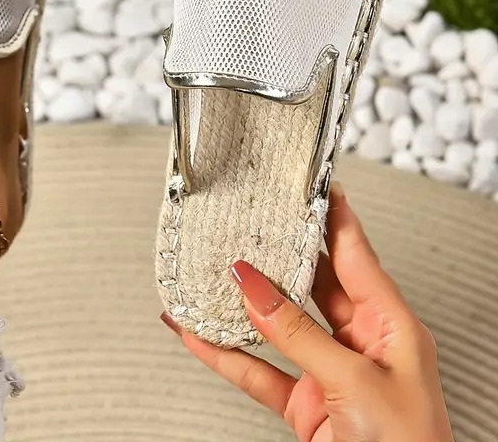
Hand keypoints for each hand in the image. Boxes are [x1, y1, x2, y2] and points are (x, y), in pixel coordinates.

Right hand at [162, 184, 454, 441]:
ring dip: (241, 305)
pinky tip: (197, 335)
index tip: (311, 183)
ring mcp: (329, 373)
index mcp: (391, 325)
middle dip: (277, 253)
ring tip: (209, 274)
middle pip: (311, 282)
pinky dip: (224, 354)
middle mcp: (360, 343)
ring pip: (277, 325)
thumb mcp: (354, 381)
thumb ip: (298, 333)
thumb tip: (252, 287)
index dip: (332, 216)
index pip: (355, 253)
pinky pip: (256, 370)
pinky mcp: (304, 405)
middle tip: (249, 221)